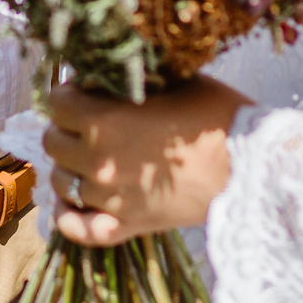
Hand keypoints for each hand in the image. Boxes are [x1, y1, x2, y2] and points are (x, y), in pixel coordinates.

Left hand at [43, 77, 247, 246]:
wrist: (249, 165)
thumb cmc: (214, 116)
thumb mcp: (171, 80)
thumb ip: (131, 78)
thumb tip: (104, 73)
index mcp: (104, 121)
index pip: (56, 103)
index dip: (68, 93)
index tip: (82, 91)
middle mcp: (98, 160)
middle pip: (53, 142)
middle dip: (65, 127)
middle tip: (85, 122)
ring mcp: (109, 197)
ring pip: (61, 181)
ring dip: (68, 166)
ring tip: (85, 157)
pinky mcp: (126, 224)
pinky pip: (79, 229)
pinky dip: (68, 217)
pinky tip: (71, 202)